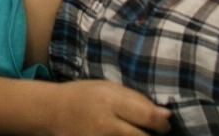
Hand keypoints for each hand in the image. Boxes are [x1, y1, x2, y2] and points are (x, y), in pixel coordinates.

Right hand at [37, 80, 170, 134]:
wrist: (52, 110)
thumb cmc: (84, 95)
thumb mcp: (109, 88)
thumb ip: (137, 99)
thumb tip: (166, 115)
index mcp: (111, 101)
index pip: (148, 117)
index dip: (162, 123)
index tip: (164, 123)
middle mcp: (106, 123)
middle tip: (153, 133)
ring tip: (135, 132)